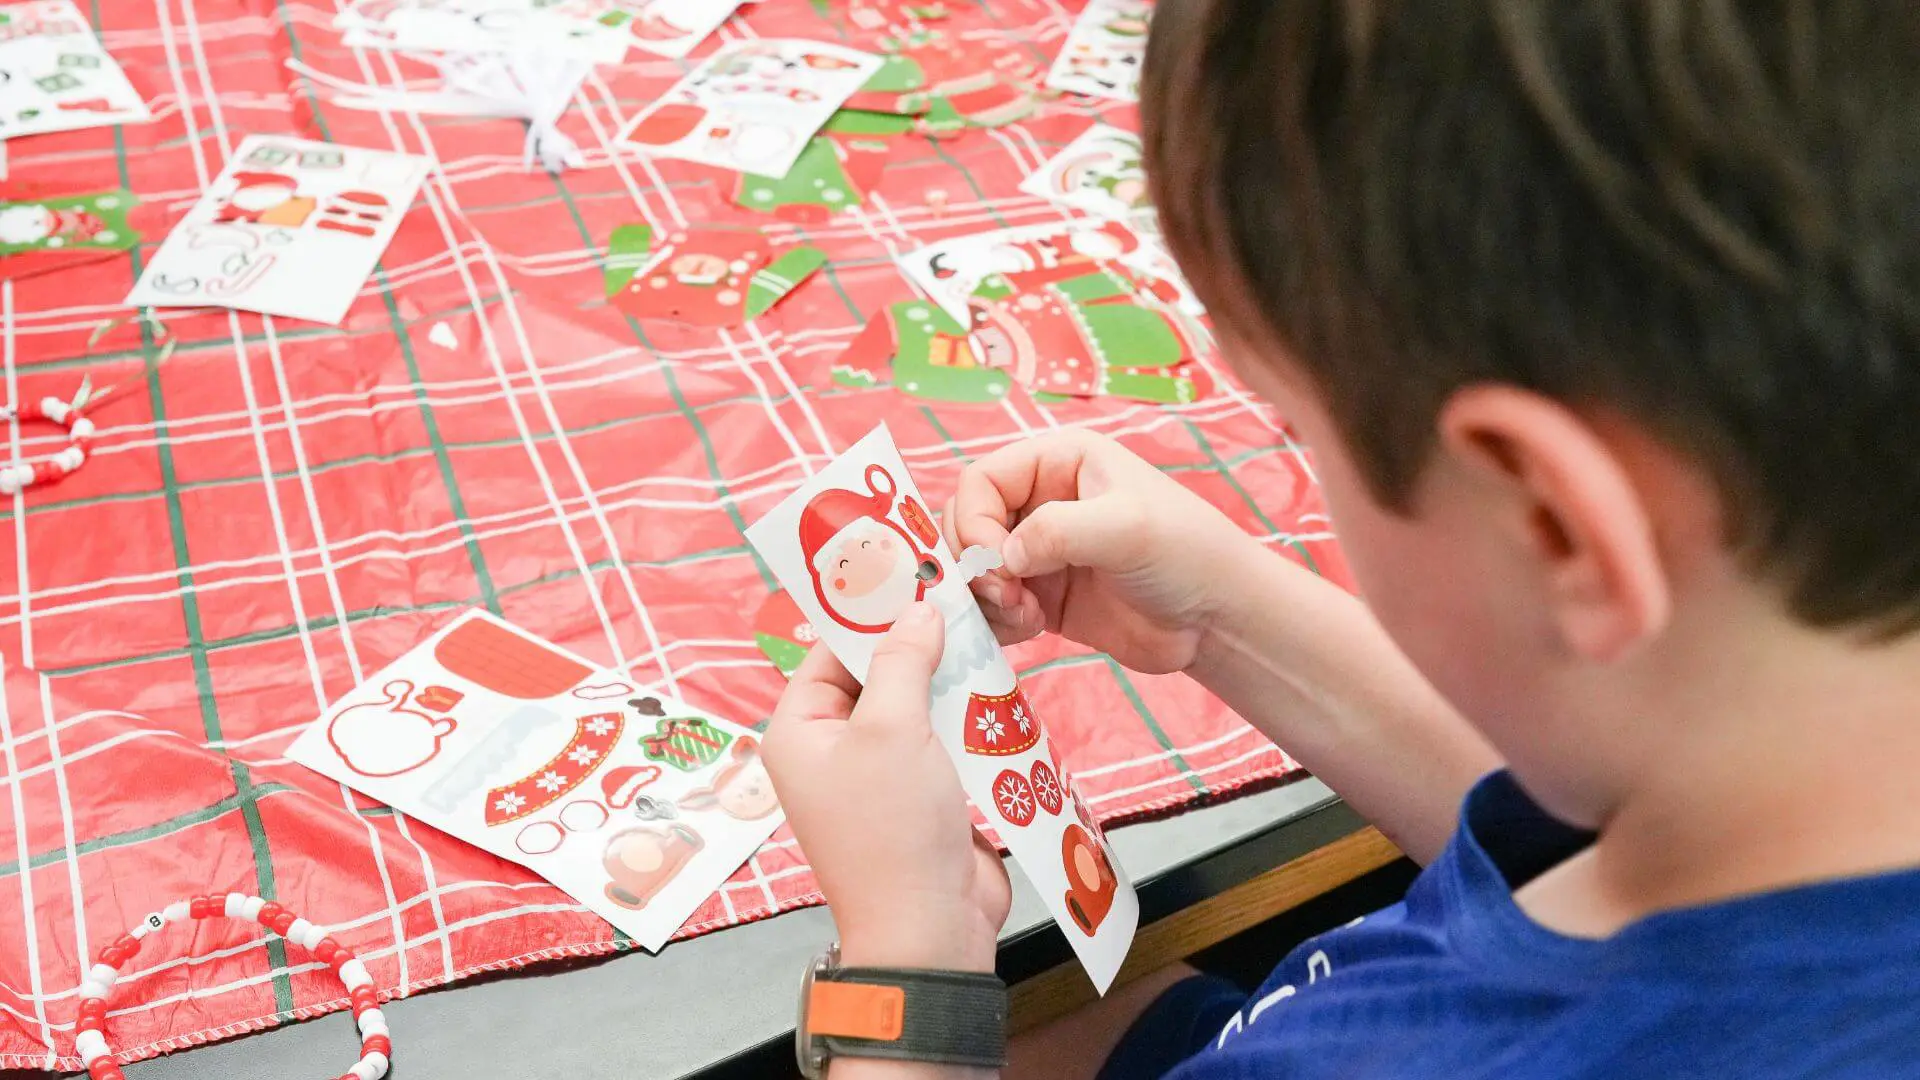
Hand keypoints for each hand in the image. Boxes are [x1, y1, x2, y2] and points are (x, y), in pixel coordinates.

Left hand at [763, 603, 1011, 971]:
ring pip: (912, 704)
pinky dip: (964, 715)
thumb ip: (903, 660)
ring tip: (986, 631)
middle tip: (960, 595)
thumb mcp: (892, 728)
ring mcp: (877, 774)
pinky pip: (939, 739)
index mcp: (798, 732)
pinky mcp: (920, 794)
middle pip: (874, 674)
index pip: (828, 651)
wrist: (930, 929)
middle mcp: (830, 750)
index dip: (870, 613)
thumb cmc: (893, 829)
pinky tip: (996, 684)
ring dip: (947, 678)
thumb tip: (919, 609)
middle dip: (917, 642)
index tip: (912, 572)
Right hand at [943, 430, 1257, 673]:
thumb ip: (1057, 531)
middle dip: (975, 564)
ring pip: (975, 569)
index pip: (981, 480)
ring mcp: (1039, 552)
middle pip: (967, 524)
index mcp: (1060, 462)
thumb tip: (1000, 558)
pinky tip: (1028, 631)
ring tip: (1024, 618)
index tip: (996, 564)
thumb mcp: (1126, 528)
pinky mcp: (1042, 598)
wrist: (1218, 620)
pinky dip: (995, 621)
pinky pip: (992, 606)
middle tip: (1008, 596)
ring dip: (985, 598)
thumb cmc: (1186, 553)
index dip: (975, 521)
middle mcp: (1042, 501)